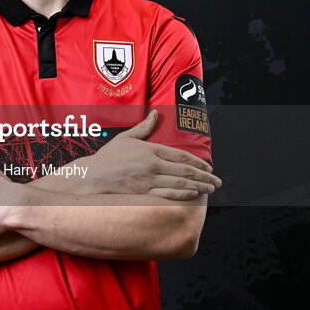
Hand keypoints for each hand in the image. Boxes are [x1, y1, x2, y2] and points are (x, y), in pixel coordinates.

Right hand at [75, 109, 219, 199]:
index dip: (197, 162)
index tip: (208, 166)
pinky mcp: (144, 193)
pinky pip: (168, 195)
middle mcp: (152, 165)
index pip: (180, 156)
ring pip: (180, 184)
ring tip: (210, 189)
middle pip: (185, 172)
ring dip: (198, 186)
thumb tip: (155, 114)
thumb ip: (144, 127)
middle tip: (217, 181)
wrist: (92, 176)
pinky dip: (183, 195)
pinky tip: (193, 195)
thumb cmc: (108, 157)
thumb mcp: (126, 138)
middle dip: (204, 176)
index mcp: (150, 150)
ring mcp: (149, 180)